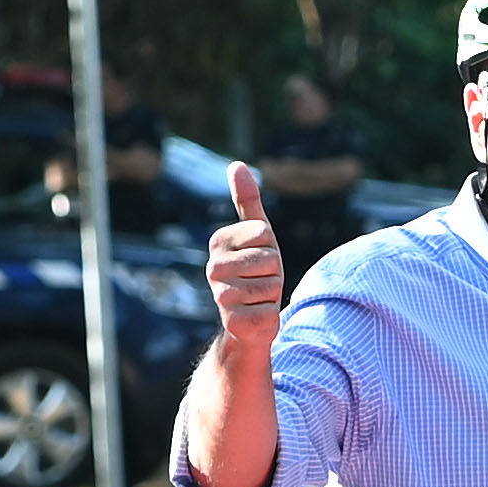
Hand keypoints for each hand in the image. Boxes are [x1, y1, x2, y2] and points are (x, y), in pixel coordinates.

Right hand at [207, 163, 284, 344]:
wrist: (247, 321)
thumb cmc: (254, 272)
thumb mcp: (256, 234)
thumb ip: (247, 201)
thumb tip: (236, 164)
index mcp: (218, 242)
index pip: (264, 232)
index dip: (270, 247)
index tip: (259, 259)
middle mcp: (213, 268)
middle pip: (270, 258)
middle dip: (274, 271)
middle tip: (260, 280)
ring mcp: (222, 296)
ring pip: (272, 284)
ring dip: (272, 293)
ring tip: (258, 297)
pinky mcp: (235, 322)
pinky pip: (270, 310)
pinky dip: (270, 315)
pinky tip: (255, 315)